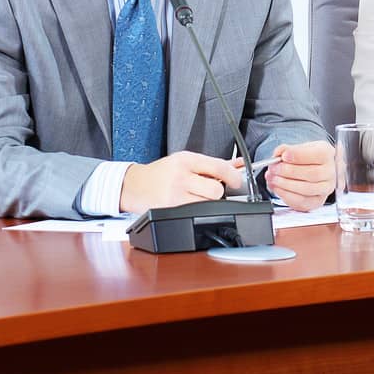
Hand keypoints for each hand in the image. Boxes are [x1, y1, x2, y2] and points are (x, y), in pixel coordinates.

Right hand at [119, 151, 242, 212]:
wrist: (134, 185)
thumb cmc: (161, 172)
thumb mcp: (185, 161)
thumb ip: (212, 164)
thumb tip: (238, 164)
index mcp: (187, 160)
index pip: (219, 167)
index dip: (234, 176)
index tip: (238, 181)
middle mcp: (181, 175)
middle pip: (216, 189)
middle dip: (218, 192)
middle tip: (212, 191)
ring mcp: (175, 193)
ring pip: (207, 204)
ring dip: (207, 203)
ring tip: (197, 197)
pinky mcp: (169, 209)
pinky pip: (193, 213)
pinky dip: (195, 211)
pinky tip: (187, 204)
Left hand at [263, 141, 336, 211]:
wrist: (313, 170)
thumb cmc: (307, 159)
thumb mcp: (298, 148)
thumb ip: (287, 149)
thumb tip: (279, 153)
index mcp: (327, 154)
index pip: (317, 155)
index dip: (299, 156)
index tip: (284, 156)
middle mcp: (330, 172)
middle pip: (312, 174)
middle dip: (289, 171)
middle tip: (274, 168)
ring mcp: (325, 188)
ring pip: (307, 189)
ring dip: (286, 184)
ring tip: (273, 178)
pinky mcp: (317, 201)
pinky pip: (302, 201)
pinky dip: (287, 195)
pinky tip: (278, 188)